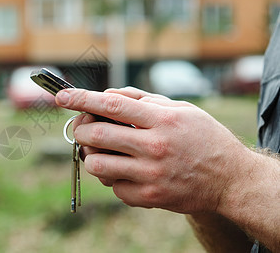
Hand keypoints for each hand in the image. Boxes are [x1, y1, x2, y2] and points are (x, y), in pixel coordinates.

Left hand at [56, 87, 251, 214]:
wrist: (230, 179)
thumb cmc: (203, 138)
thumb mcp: (180, 109)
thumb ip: (143, 99)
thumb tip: (107, 95)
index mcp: (162, 120)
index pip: (113, 105)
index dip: (82, 99)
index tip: (61, 96)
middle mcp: (155, 147)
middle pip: (97, 136)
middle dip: (80, 129)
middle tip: (82, 128)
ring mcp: (151, 175)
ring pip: (97, 165)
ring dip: (91, 156)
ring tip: (101, 151)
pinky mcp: (149, 198)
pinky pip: (113, 187)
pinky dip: (113, 177)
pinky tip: (126, 171)